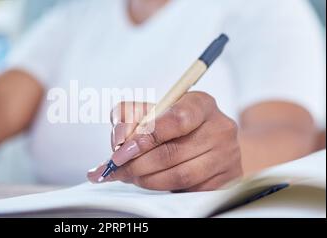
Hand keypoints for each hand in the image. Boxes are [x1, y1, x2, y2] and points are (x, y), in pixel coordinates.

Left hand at [87, 92, 242, 191]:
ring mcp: (226, 155)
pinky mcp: (225, 180)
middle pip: (173, 151)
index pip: (176, 119)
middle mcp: (220, 128)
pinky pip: (189, 189)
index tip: (122, 150)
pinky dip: (162, 188)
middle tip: (117, 168)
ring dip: (147, 179)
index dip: (146, 137)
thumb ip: (127, 116)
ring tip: (130, 176)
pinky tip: (148, 181)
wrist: (205, 144)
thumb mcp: (148, 111)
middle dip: (137, 163)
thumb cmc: (171, 125)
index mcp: (201, 104)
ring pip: (179, 175)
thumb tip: (119, 140)